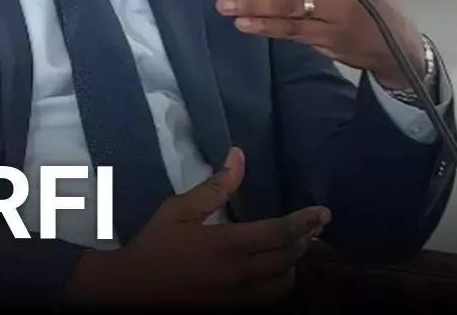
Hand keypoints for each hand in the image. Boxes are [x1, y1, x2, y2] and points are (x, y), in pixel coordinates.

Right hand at [66, 148, 328, 305]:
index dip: (305, 221)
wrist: (133, 289)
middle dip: (307, 239)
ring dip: (296, 262)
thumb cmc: (155, 245)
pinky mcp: (236, 309)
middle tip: (317, 225)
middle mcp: (242, 273)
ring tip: (299, 246)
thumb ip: (214, 186)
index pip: (280, 232)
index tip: (323, 212)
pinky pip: (272, 298)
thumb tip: (238, 157)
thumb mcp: (179, 210)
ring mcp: (242, 297)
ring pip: (285, 281)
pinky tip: (279, 270)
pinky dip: (281, 282)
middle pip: (289, 257)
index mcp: (228, 244)